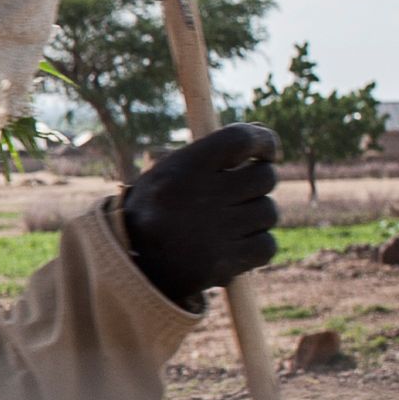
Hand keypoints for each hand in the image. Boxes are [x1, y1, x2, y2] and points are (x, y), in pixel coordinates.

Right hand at [121, 123, 281, 309]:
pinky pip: (266, 244)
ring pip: (268, 212)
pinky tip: (236, 244)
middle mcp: (200, 197)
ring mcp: (214, 232)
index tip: (266, 152)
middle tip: (243, 191)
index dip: (263, 140)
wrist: (131, 268)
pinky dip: (257, 245)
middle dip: (259, 182)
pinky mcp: (223, 264)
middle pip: (264, 177)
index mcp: (182, 169)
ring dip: (256, 216)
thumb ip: (210, 152)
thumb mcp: (167, 173)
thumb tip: (261, 131)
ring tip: (231, 222)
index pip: (240, 139)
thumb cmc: (155, 212)